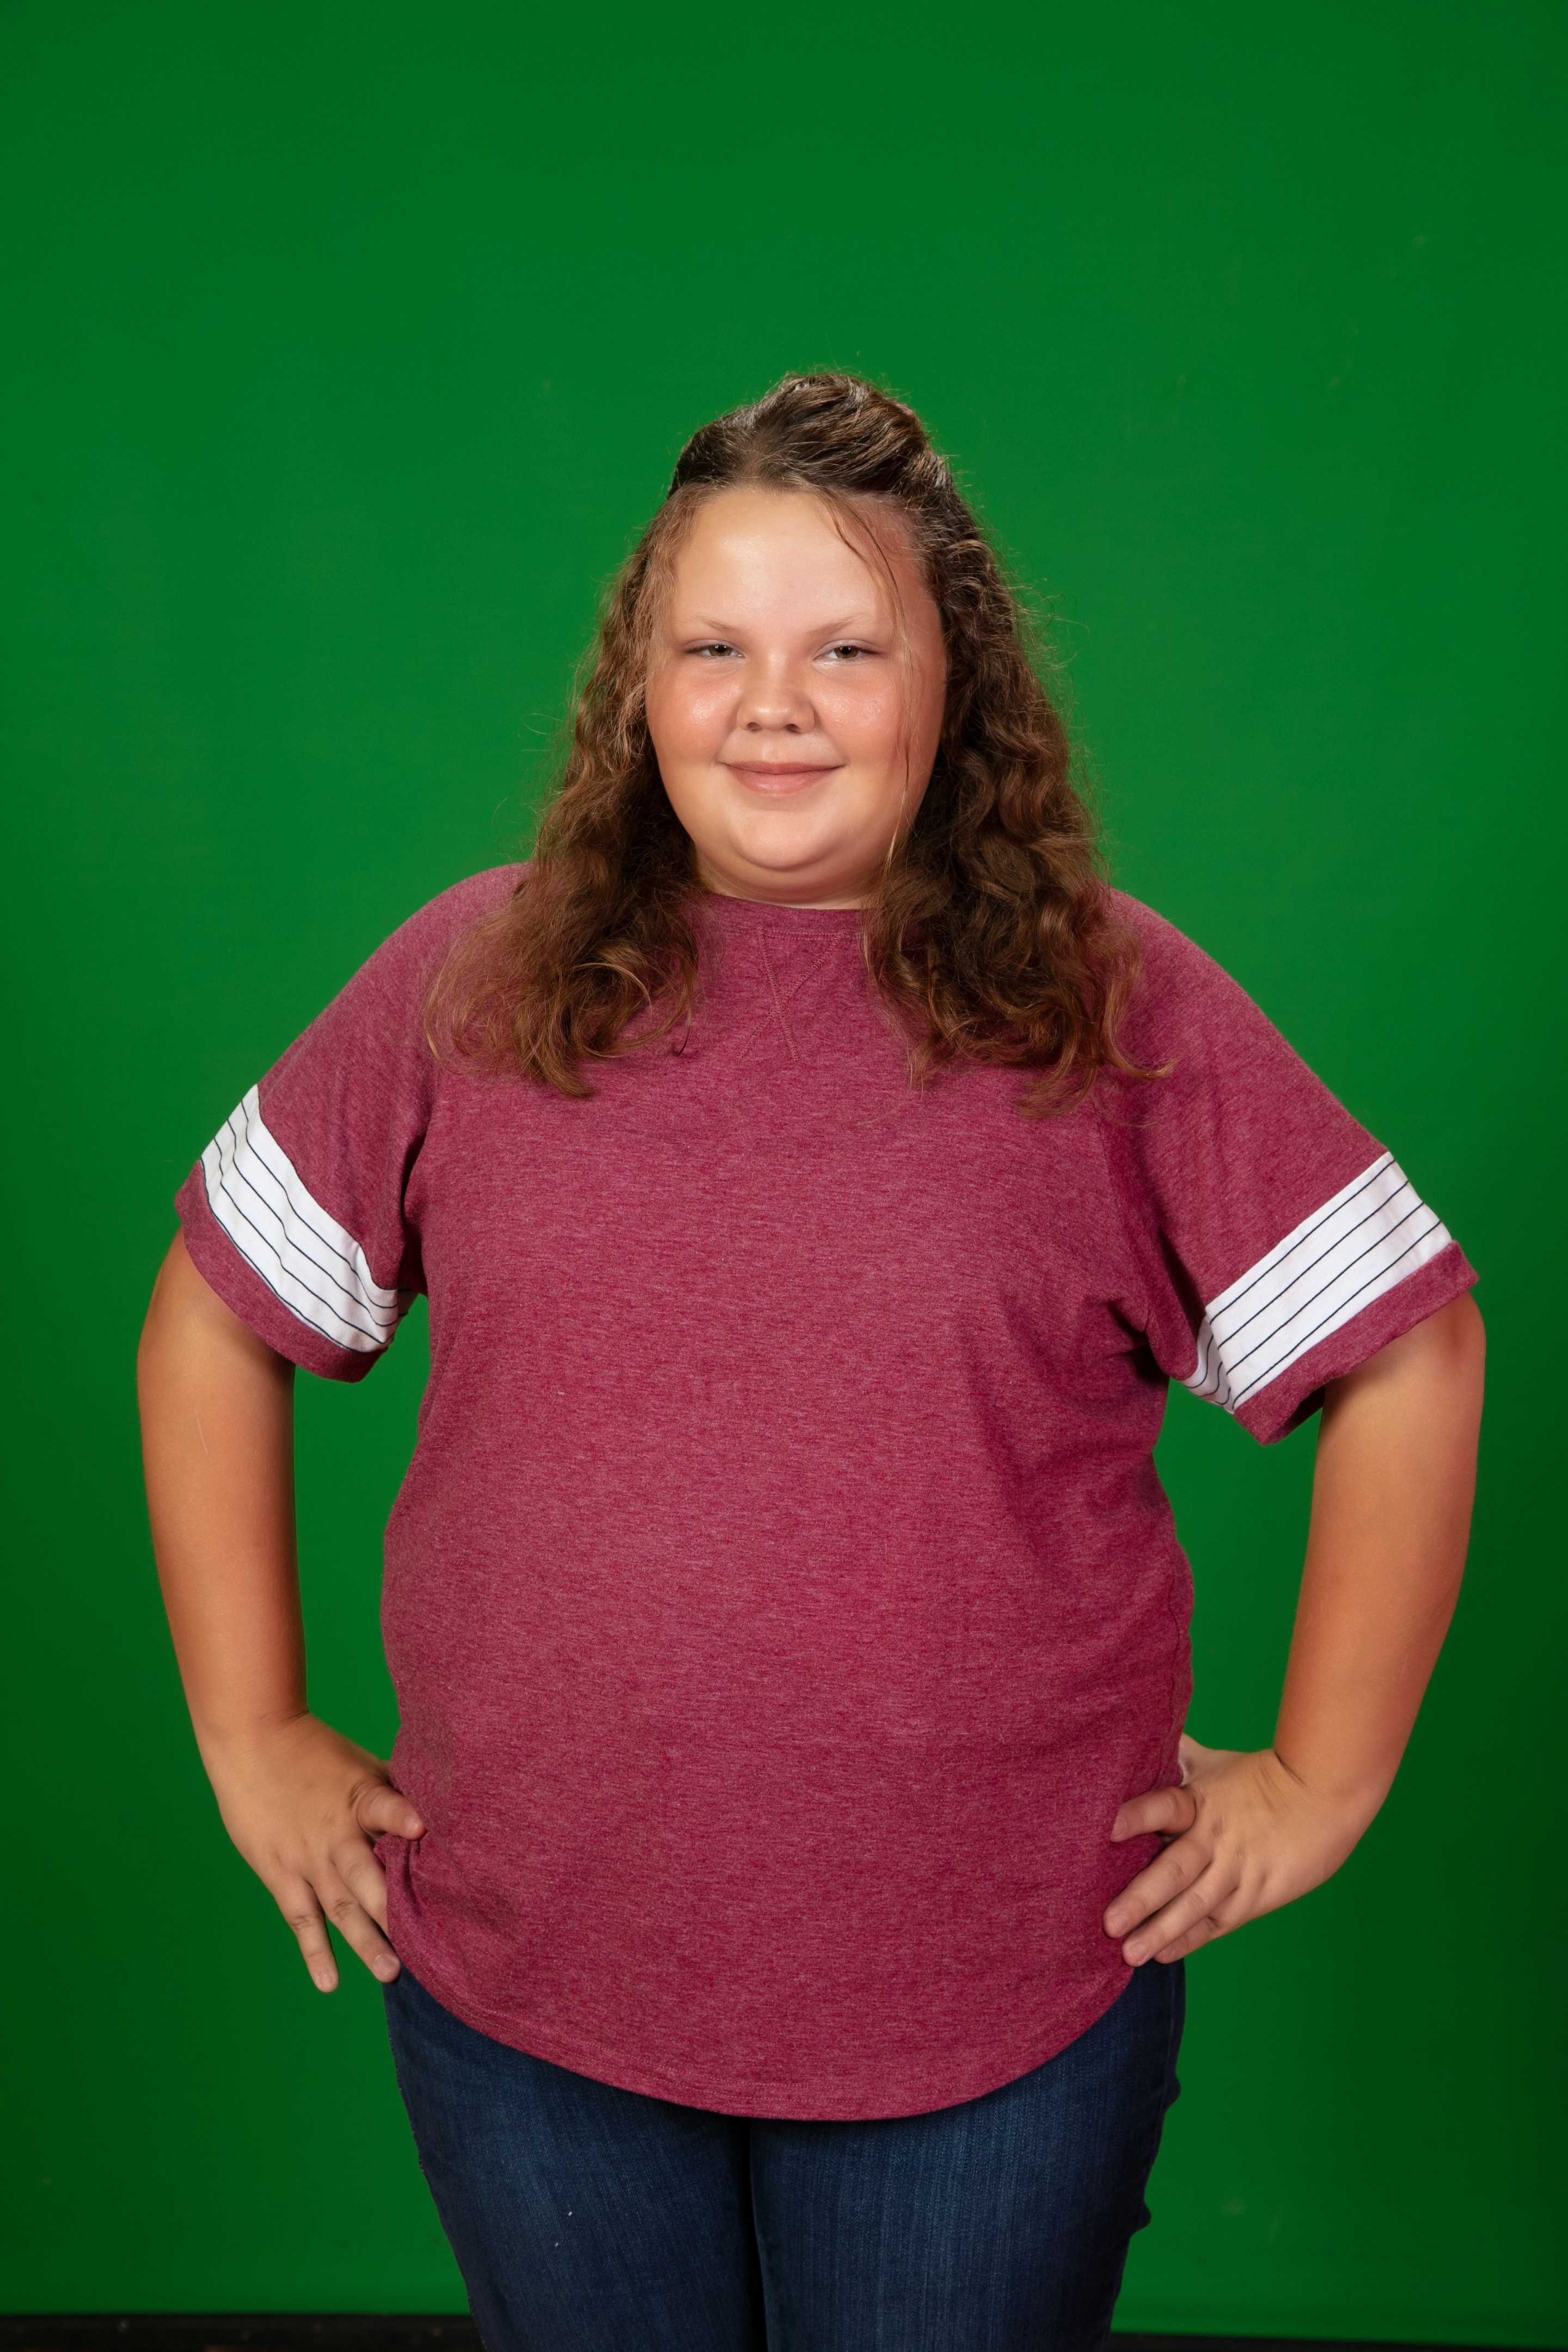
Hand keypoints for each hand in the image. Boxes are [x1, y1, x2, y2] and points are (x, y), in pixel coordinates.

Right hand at [201, 1712, 425, 1991]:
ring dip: (365, 1941)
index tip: (423, 1828)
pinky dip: (315, 1951)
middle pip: (367, 1876)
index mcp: (360, 1798)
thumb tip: (441, 1811)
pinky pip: (301, 1919)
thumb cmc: (317, 1753)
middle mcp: (336, 1834)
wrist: (253, 1742)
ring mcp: (307, 1859)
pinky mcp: (281, 1875)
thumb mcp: (362, 1765)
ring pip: (340, 1907)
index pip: (384, 1807)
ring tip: (390, 1972)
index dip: (402, 1817)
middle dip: (394, 1911)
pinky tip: (330, 1983)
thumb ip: (395, 1793)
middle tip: (424, 1946)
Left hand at [1103, 1734, 1371, 1964]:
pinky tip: (1162, 1953)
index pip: (1164, 1806)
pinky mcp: (1256, 1896)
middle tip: (1109, 1923)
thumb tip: (1140, 1729)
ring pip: (1195, 1904)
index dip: (1137, 1815)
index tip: (1108, 1829)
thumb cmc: (1262, 1776)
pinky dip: (1190, 1938)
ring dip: (1162, 1929)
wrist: (1325, 1796)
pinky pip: (1217, 1921)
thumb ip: (1177, 1756)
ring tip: (1130, 1953)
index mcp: (1200, 1801)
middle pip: (1175, 1869)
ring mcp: (1237, 1870)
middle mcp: (1214, 1837)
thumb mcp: (1215, 1762)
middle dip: (1142, 1898)